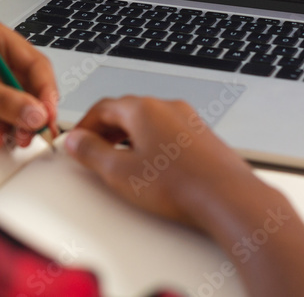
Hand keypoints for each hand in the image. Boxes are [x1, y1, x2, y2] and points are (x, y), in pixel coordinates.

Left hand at [0, 19, 58, 148]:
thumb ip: (0, 99)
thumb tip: (36, 114)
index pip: (34, 64)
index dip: (46, 91)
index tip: (48, 115)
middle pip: (29, 87)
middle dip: (34, 111)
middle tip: (35, 134)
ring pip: (16, 106)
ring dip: (19, 124)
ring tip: (15, 141)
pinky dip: (2, 130)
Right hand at [64, 96, 259, 229]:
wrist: (227, 197)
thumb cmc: (179, 184)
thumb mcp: (120, 173)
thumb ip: (92, 153)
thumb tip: (76, 141)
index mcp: (143, 109)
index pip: (103, 107)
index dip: (84, 125)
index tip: (76, 142)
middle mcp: (167, 107)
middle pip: (126, 112)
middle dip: (105, 131)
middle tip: (92, 152)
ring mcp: (188, 120)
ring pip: (149, 122)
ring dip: (129, 138)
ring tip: (121, 163)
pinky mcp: (202, 136)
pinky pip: (168, 133)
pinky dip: (152, 144)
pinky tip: (153, 168)